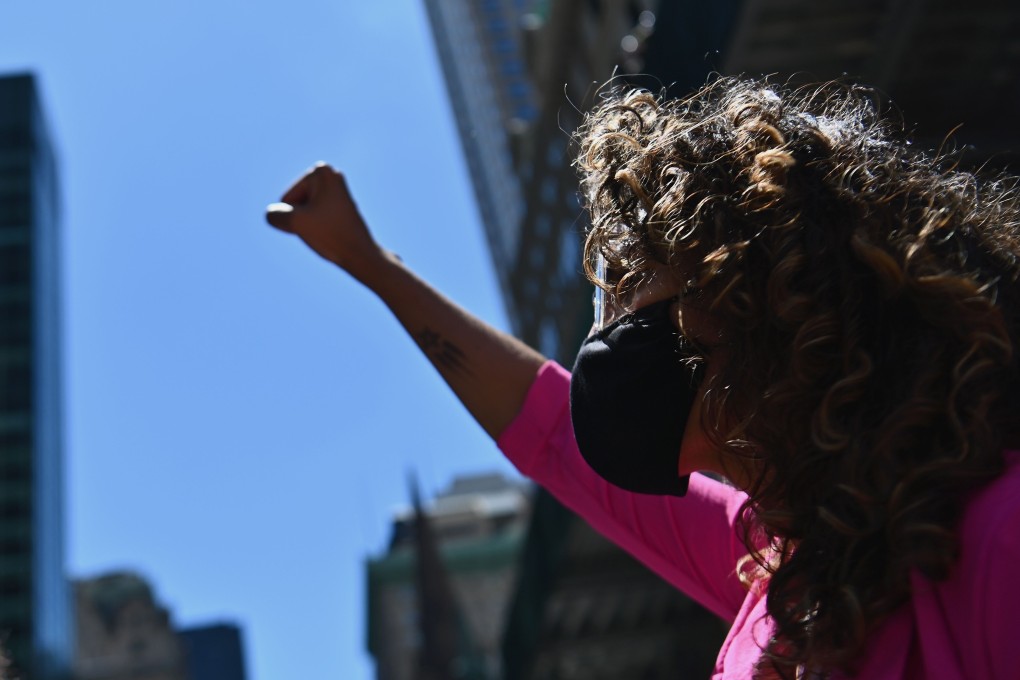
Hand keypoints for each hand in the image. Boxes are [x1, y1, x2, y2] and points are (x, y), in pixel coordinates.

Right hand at [266, 163, 381, 278]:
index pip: (286, 200)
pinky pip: (313, 217)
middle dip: (303, 220)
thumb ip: (274, 215)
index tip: (320, 221)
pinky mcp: (337, 204)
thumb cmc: (331, 235)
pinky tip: (331, 232)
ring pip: (302, 212)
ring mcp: (334, 189)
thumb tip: (272, 214)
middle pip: (294, 203)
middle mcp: (329, 174)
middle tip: (325, 227)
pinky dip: (316, 227)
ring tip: (328, 230)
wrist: (360, 253)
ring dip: (308, 225)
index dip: (298, 216)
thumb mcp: (296, 222)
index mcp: (320, 171)